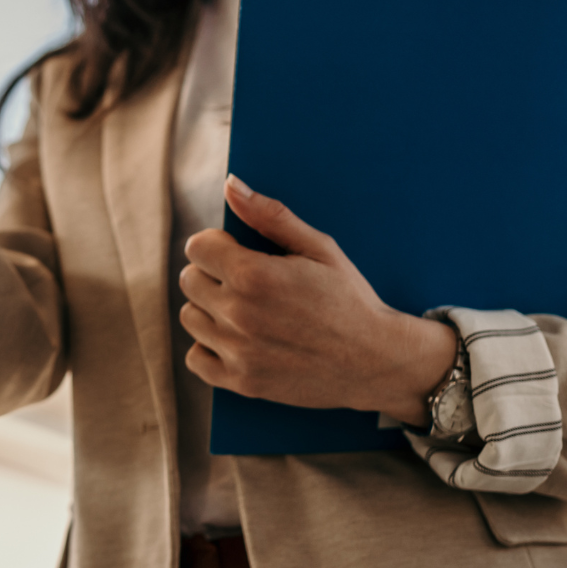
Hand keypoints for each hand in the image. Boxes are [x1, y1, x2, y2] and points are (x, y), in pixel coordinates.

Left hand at [178, 175, 457, 425]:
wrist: (376, 360)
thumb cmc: (350, 299)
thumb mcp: (319, 248)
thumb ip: (270, 215)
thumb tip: (231, 185)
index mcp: (254, 276)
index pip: (196, 247)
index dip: (217, 245)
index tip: (237, 252)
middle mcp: (238, 315)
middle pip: (189, 281)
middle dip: (212, 274)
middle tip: (247, 282)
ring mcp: (238, 352)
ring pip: (190, 318)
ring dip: (209, 310)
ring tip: (244, 309)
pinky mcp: (241, 382)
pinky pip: (195, 359)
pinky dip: (209, 348)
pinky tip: (237, 339)